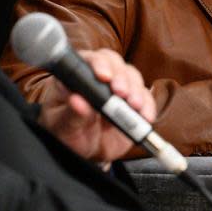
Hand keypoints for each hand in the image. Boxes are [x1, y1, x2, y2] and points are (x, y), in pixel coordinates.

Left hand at [37, 49, 154, 164]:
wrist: (84, 150)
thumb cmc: (67, 133)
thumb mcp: (63, 127)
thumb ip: (71, 114)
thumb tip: (77, 101)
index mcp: (75, 76)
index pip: (87, 60)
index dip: (98, 64)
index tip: (103, 77)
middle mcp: (98, 76)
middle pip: (114, 63)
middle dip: (121, 77)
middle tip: (121, 93)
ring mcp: (118, 88)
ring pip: (132, 77)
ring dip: (136, 90)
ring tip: (134, 106)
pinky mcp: (133, 102)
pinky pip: (145, 98)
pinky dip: (148, 106)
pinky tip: (145, 116)